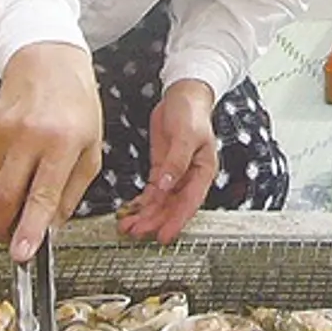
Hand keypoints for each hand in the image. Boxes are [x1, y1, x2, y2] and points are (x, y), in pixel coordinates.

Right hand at [0, 42, 103, 262]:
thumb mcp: (91, 148)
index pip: (42, 196)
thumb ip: (72, 191)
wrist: (47, 62)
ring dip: (2, 199)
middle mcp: (28, 136)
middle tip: (9, 238)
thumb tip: (51, 227)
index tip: (21, 254)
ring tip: (23, 182)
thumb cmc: (76, 105)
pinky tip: (14, 160)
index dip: (29, 229)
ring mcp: (2, 131)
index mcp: (62, 142)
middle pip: (3, 197)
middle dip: (2, 227)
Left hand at [116, 79, 218, 243]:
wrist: (183, 95)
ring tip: (128, 226)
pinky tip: (130, 211)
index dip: (176, 221)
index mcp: (203, 170)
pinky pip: (152, 192)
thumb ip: (176, 161)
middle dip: (155, 221)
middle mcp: (190, 176)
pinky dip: (141, 203)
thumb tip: (166, 186)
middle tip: (137, 232)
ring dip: (145, 215)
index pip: (189, 202)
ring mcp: (175, 174)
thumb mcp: (186, 135)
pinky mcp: (162, 169)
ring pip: (161, 202)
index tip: (164, 236)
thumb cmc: (192, 111)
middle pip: (172, 206)